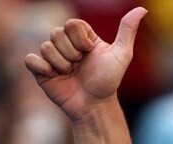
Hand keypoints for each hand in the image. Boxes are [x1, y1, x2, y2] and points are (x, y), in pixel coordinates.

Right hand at [24, 8, 145, 121]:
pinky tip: (55, 76)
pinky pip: (30, 59)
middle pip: (56, 33)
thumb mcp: (122, 55)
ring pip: (45, 47)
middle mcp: (65, 44)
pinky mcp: (40, 71)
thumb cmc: (108, 81)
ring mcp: (52, 57)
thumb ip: (128, 30)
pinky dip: (43, 68)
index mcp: (82, 36)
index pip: (72, 23)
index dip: (80, 39)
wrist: (94, 106)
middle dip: (71, 53)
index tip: (90, 52)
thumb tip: (142, 10)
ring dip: (61, 64)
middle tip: (80, 66)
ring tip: (70, 74)